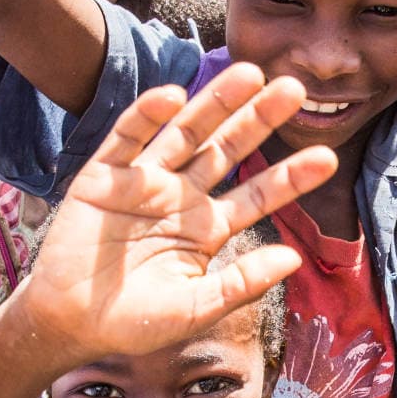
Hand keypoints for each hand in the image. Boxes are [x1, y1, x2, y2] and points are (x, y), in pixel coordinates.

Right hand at [17, 62, 330, 358]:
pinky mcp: (103, 176)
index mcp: (206, 227)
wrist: (69, 324)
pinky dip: (146, 115)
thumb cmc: (133, 322)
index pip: (257, 194)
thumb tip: (294, 257)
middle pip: (227, 149)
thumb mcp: (194, 308)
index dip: (290, 176)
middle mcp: (180, 196)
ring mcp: (143, 182)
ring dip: (214, 103)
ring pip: (185, 133)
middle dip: (258, 119)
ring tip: (249, 74)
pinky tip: (173, 96)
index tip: (327, 158)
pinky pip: (127, 138)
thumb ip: (241, 283)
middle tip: (294, 88)